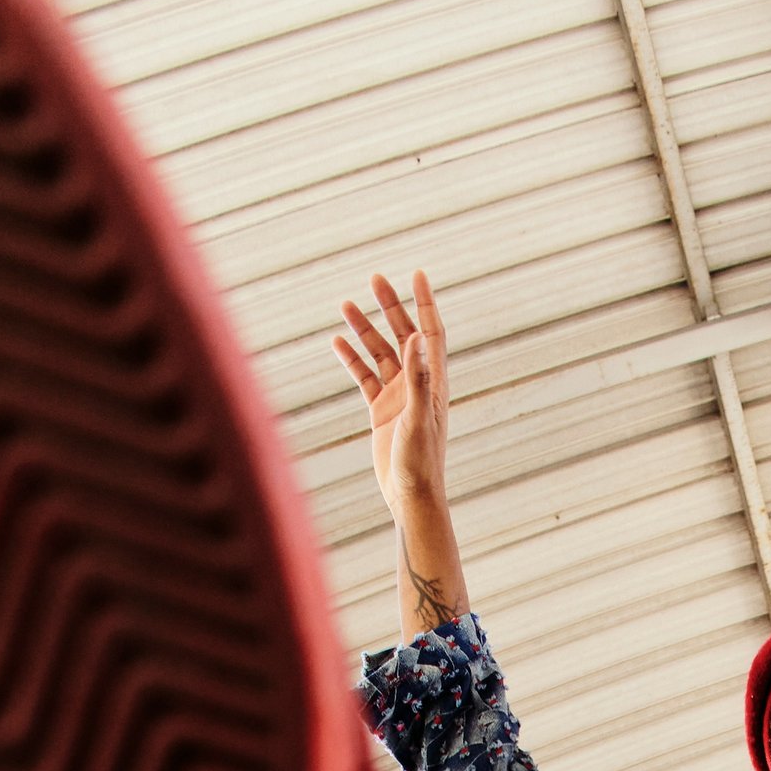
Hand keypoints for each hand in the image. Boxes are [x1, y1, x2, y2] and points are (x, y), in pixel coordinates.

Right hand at [333, 265, 450, 534]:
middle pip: (403, 335)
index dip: (424, 303)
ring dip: (365, 329)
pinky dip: (352, 359)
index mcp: (433, 381)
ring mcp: (397, 396)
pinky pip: (364, 377)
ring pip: (379, 353)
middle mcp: (416, 384)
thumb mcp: (418, 416)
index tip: (417, 274)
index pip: (431, 332)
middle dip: (390, 306)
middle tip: (375, 279)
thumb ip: (417, 376)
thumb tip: (416, 337)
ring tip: (347, 305)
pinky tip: (337, 342)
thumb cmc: (420, 461)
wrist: (409, 495)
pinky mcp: (380, 411)